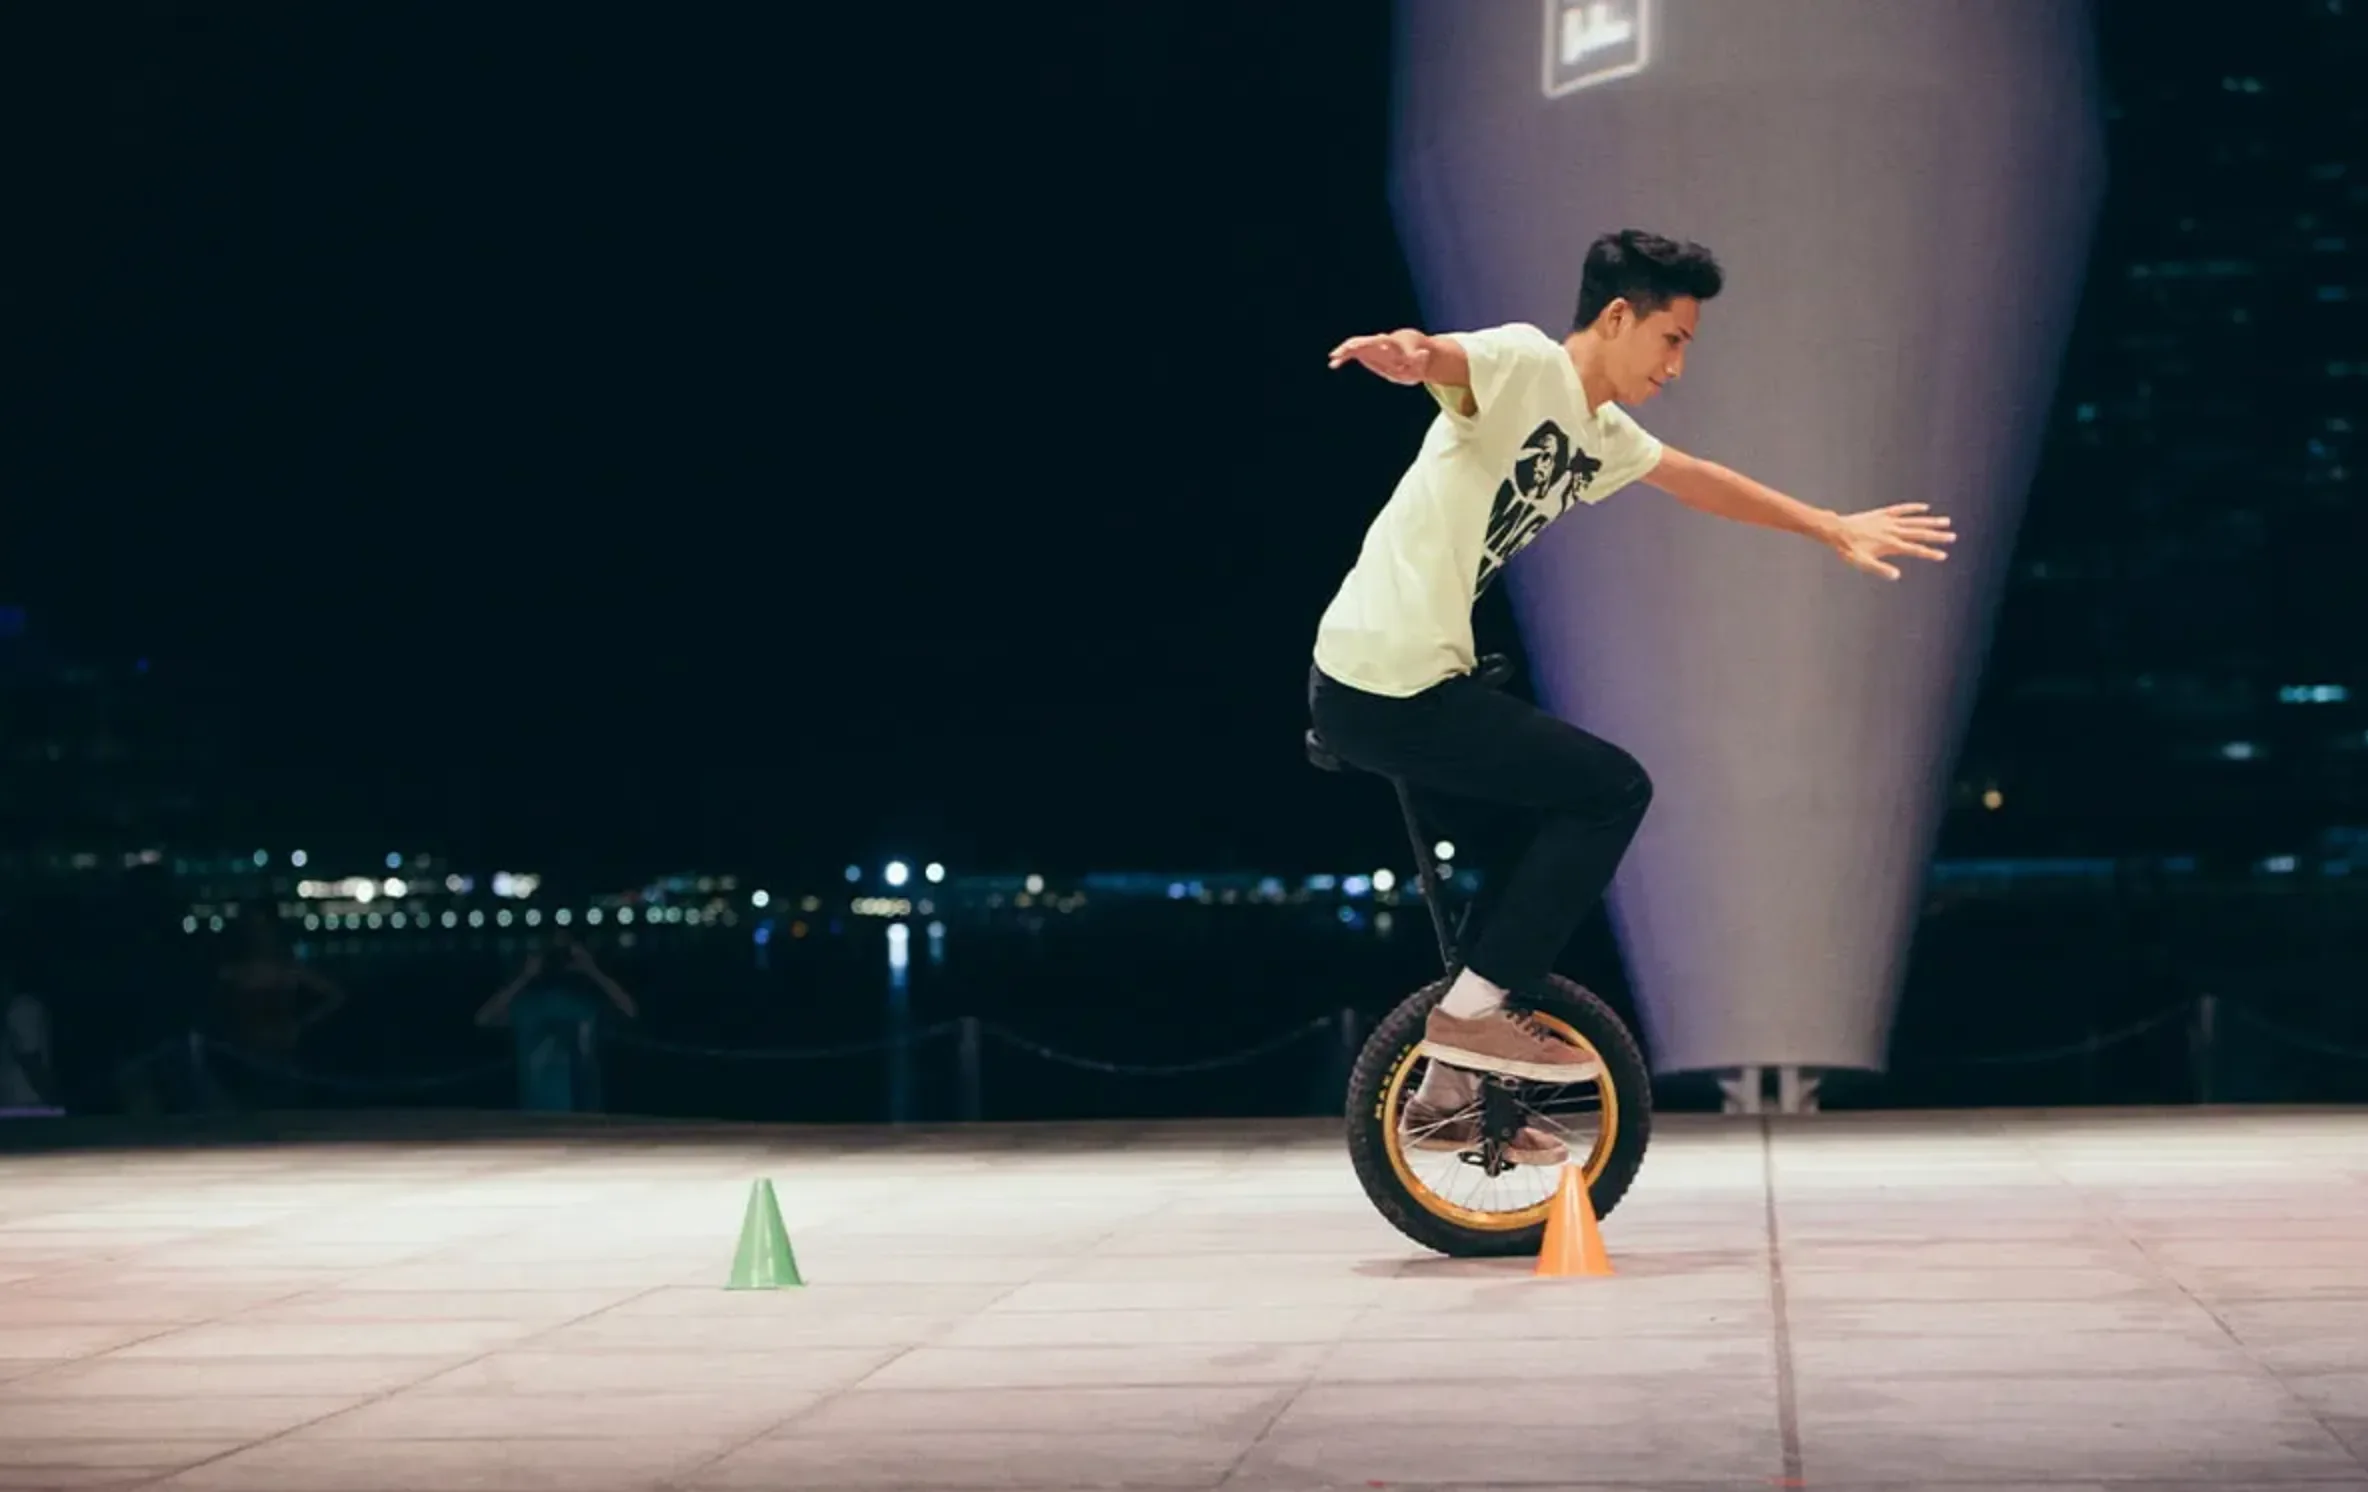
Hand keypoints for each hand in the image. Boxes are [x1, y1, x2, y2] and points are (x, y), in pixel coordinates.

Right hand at [1327, 330, 1432, 384]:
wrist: (1412, 353)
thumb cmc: (1417, 358)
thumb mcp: (1420, 362)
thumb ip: (1420, 358)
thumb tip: (1424, 353)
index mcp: (1392, 343)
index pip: (1382, 340)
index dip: (1378, 343)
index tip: (1371, 346)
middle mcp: (1379, 342)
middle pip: (1366, 340)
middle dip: (1356, 344)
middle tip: (1347, 348)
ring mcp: (1371, 347)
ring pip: (1355, 345)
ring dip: (1344, 351)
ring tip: (1333, 358)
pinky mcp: (1366, 353)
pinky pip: (1352, 353)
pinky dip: (1343, 357)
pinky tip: (1333, 365)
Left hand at [1826, 503, 1955, 580]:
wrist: (1837, 530)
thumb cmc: (1848, 549)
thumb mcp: (1863, 562)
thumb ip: (1880, 569)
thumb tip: (1896, 576)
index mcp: (1891, 544)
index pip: (1915, 549)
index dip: (1930, 553)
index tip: (1943, 555)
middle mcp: (1893, 531)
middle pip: (1919, 533)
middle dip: (1937, 536)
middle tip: (1952, 536)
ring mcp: (1889, 521)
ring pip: (1915, 521)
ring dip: (1930, 522)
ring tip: (1946, 522)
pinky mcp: (1883, 513)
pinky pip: (1901, 509)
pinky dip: (1913, 508)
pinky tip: (1925, 508)